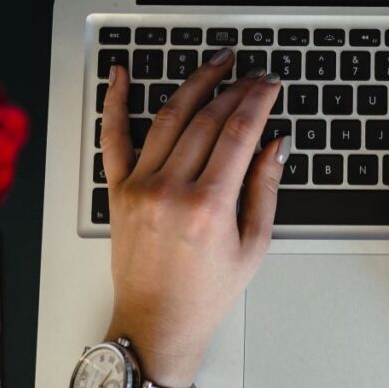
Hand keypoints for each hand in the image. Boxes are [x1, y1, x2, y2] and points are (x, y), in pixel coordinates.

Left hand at [100, 51, 286, 387]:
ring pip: (168, 118)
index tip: (270, 84)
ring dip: (194, 84)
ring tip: (215, 64)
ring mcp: (140, 187)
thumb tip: (275, 143)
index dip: (258, 100)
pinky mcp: (118, 191)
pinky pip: (112, 138)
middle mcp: (170, 190)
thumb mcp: (253, 245)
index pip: (239, 133)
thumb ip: (265, 188)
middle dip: (235, 89)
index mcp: (208, 206)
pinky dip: (114, 102)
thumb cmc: (206, 293)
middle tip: (252, 75)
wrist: (157, 323)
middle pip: (207, 119)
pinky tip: (121, 74)